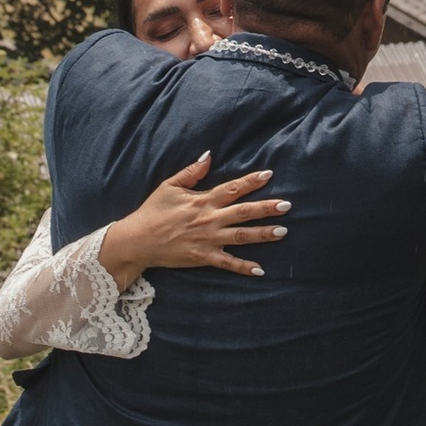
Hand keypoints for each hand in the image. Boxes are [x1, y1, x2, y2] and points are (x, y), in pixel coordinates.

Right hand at [98, 155, 287, 285]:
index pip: (232, 188)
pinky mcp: (203, 257)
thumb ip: (192, 172)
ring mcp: (208, 240)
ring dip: (263, 234)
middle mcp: (209, 219)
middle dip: (267, 208)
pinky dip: (244, 267)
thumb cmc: (153, 211)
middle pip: (243, 212)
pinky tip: (260, 270)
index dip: (251, 181)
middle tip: (287, 205)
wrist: (138, 240)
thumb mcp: (170, 186)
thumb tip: (209, 155)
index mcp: (202, 200)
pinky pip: (227, 263)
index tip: (269, 175)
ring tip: (283, 231)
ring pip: (241, 237)